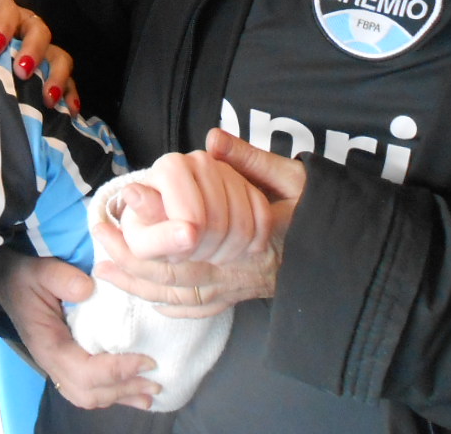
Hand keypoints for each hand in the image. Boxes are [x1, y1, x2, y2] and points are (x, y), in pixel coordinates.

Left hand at [0, 0, 77, 111]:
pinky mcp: (51, 69)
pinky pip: (68, 79)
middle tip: (22, 71)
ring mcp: (41, 48)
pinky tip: (70, 110)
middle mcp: (25, 25)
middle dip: (33, 50)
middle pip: (38, 29)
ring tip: (48, 98)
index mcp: (0, 10)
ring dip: (56, 75)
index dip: (2, 25)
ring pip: (58, 54)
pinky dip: (70, 93)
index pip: (5, 8)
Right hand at [0, 249, 159, 410]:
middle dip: (124, 390)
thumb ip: (61, 277)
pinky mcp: (65, 362)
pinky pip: (88, 388)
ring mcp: (57, 365)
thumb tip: (89, 289)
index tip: (146, 361)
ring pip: (89, 396)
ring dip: (121, 396)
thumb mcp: (39, 270)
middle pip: (89, 393)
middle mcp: (52, 362)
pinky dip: (112, 393)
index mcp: (48, 344)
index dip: (117, 371)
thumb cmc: (25, 277)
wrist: (7, 281)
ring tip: (151, 392)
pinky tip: (133, 392)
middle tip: (156, 382)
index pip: (85, 370)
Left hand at [92, 129, 305, 316]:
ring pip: (183, 295)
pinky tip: (149, 299)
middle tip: (100, 240)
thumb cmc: (322, 212)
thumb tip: (213, 139)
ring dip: (141, 285)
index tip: (128, 202)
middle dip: (134, 259)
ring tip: (107, 270)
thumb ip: (252, 160)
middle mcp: (241, 269)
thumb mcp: (294, 177)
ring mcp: (240, 288)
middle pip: (178, 273)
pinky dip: (171, 307)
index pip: (196, 233)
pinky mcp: (242, 299)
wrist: (349, 258)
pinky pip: (201, 310)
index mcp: (251, 235)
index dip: (159, 223)